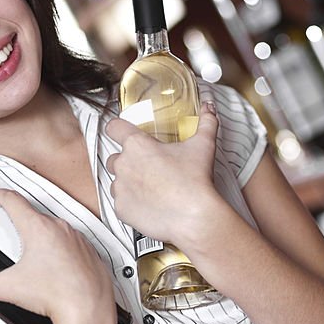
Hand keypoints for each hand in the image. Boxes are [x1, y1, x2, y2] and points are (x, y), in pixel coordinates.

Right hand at [0, 190, 116, 323]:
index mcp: (38, 228)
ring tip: (32, 258)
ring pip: (55, 229)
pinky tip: (56, 269)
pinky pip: (73, 243)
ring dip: (42, 237)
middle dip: (19, 223)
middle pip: (33, 215)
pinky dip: (62, 250)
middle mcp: (60, 228)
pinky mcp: (90, 251)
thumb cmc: (56, 297)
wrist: (88, 311)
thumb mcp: (6, 288)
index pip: (13, 199)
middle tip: (8, 237)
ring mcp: (78, 239)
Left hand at [105, 102, 220, 245]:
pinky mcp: (121, 208)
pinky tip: (149, 203)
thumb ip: (206, 122)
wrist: (193, 217)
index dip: (118, 128)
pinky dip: (131, 202)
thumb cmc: (194, 181)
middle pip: (115, 157)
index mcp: (137, 145)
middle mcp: (123, 165)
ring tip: (151, 187)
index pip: (113, 127)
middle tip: (149, 167)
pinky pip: (120, 202)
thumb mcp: (202, 145)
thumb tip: (209, 107)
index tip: (121, 131)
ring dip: (129, 182)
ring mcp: (120, 188)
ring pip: (117, 181)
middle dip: (129, 161)